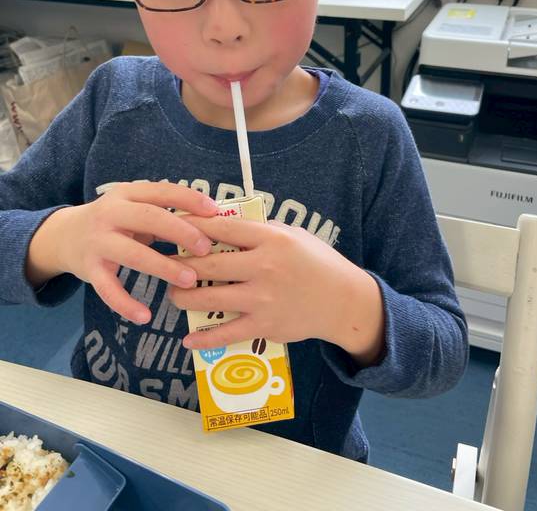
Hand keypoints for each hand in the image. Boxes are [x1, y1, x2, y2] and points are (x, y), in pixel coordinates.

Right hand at [27, 182, 217, 323]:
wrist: (64, 236)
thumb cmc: (115, 221)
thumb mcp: (134, 207)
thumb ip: (164, 212)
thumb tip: (211, 221)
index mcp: (127, 194)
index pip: (162, 191)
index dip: (189, 200)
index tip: (214, 212)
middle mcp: (110, 213)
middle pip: (149, 217)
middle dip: (180, 231)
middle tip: (206, 248)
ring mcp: (98, 241)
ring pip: (133, 254)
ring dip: (163, 267)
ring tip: (190, 280)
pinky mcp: (89, 269)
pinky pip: (108, 289)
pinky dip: (125, 304)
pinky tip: (145, 316)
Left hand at [169, 215, 384, 363]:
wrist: (343, 301)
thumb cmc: (318, 262)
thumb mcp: (294, 235)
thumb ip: (261, 230)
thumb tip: (226, 225)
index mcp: (270, 239)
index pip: (221, 229)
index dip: (192, 227)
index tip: (172, 227)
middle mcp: (264, 267)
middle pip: (208, 265)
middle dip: (179, 265)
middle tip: (163, 264)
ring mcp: (262, 299)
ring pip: (209, 300)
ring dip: (183, 298)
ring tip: (173, 295)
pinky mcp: (265, 326)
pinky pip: (226, 334)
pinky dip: (204, 339)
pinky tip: (188, 339)